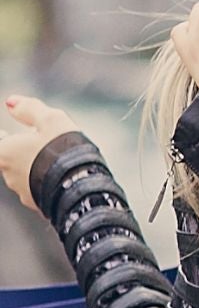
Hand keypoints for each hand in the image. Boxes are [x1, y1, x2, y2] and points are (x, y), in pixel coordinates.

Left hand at [0, 95, 79, 209]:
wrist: (81, 186)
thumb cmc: (62, 150)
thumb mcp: (50, 119)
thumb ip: (29, 109)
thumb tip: (11, 102)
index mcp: (4, 153)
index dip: (3, 139)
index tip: (7, 135)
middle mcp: (8, 175)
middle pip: (8, 160)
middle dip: (19, 153)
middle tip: (37, 145)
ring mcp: (23, 192)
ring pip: (24, 176)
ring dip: (33, 169)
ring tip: (55, 163)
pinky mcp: (38, 205)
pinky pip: (38, 190)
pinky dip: (45, 183)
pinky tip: (61, 179)